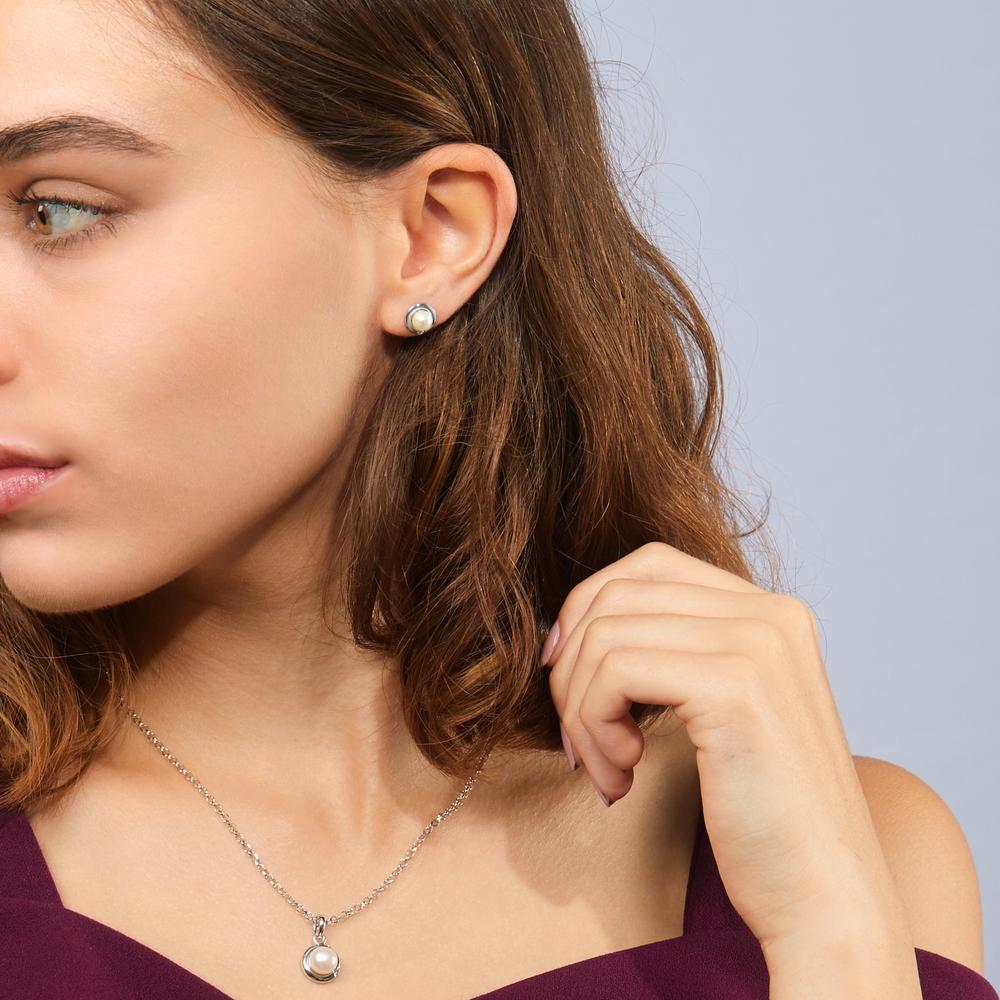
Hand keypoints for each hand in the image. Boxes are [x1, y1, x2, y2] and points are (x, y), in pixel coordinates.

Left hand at [541, 541, 908, 953]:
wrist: (825, 901)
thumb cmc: (762, 817)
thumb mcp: (721, 711)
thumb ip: (674, 651)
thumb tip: (573, 627)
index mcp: (772, 612)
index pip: (649, 564)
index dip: (588, 608)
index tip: (564, 674)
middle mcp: (771, 614)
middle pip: (618, 595)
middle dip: (573, 668)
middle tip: (580, 742)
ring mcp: (758, 644)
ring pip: (605, 636)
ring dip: (580, 711)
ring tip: (607, 770)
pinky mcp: (734, 688)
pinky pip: (613, 672)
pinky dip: (593, 726)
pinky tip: (622, 777)